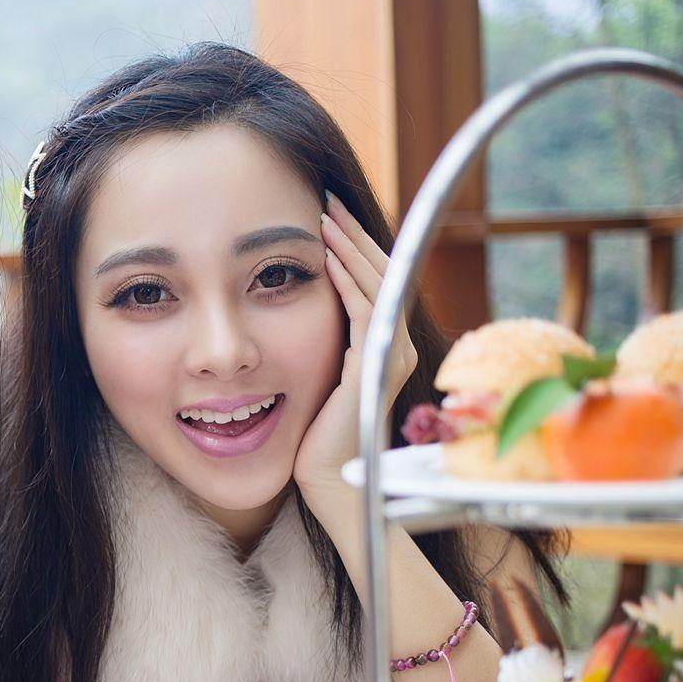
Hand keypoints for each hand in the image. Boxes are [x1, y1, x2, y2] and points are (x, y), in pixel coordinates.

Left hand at [293, 191, 419, 504]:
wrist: (328, 484)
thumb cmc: (314, 438)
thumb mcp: (316, 377)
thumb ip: (318, 344)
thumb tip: (287, 310)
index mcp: (383, 345)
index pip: (374, 279)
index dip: (353, 243)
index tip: (325, 212)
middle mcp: (395, 345)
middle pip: (382, 271)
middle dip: (352, 233)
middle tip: (326, 197)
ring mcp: (388, 356)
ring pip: (376, 283)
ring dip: (349, 246)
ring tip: (325, 214)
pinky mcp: (372, 367)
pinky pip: (363, 312)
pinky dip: (347, 280)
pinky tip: (326, 256)